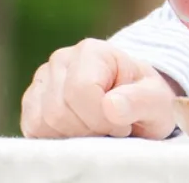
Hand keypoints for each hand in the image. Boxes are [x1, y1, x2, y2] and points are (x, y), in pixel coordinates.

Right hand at [21, 39, 178, 138]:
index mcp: (92, 51)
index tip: (124, 125)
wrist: (133, 102)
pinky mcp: (32, 102)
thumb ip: (140, 101)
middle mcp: (61, 60)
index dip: (101, 118)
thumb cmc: (145, 99)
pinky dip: (58, 138)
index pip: (81, 90)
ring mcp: (42, 80)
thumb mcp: (157, 101)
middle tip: (112, 129)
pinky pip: (33, 129)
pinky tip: (80, 130)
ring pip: (44, 122)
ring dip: (74, 135)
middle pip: (59, 110)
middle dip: (89, 129)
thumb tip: (111, 105)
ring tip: (98, 128)